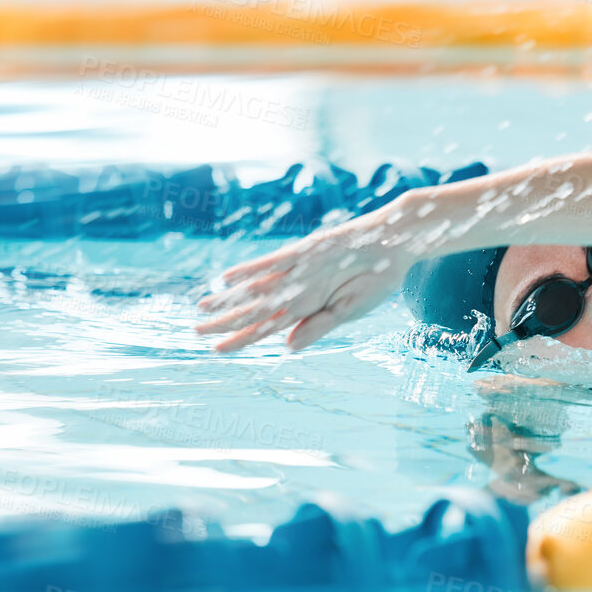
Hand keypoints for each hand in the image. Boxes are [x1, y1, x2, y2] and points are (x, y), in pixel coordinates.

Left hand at [194, 216, 410, 352]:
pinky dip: (253, 271)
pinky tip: (229, 278)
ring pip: (258, 288)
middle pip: (255, 309)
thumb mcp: (351, 310)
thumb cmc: (378, 278)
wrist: (395, 241)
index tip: (217, 350)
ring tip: (203, 305)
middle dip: (226, 320)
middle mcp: (298, 289)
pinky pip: (274, 263)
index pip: (268, 327)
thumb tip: (287, 347)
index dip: (242, 339)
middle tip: (196, 330)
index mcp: (310, 308)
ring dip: (231, 297)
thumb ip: (319, 326)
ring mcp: (299, 269)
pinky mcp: (305, 250)